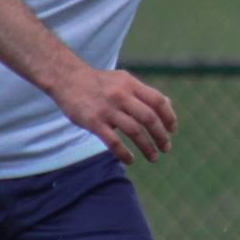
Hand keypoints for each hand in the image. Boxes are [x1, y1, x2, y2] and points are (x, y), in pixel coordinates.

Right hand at [53, 64, 176, 164]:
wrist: (67, 78)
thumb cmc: (99, 82)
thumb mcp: (123, 81)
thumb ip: (144, 93)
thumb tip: (168, 104)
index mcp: (130, 84)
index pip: (158, 101)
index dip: (169, 117)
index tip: (172, 130)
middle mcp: (121, 95)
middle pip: (149, 118)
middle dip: (161, 135)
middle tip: (166, 148)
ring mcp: (107, 109)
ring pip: (134, 131)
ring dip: (147, 147)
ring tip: (153, 157)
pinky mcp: (94, 122)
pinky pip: (113, 142)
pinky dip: (125, 153)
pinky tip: (130, 160)